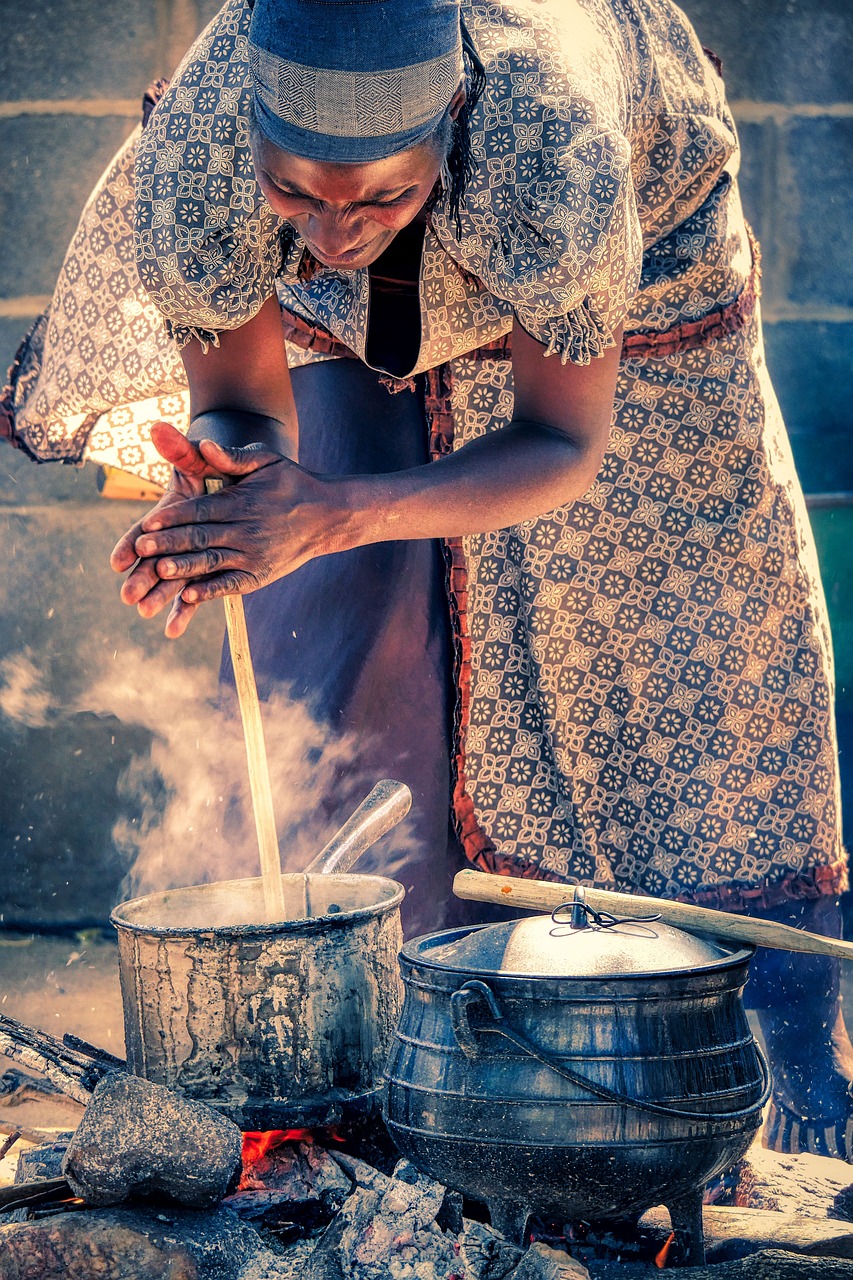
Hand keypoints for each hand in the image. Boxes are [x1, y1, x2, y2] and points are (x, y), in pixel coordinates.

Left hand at [110, 420, 346, 637]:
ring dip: (184, 568)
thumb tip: (204, 443)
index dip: (172, 518)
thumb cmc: (291, 482)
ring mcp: (253, 556)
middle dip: (168, 544)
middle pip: (200, 537)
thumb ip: (231, 457)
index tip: (147, 524)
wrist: (328, 515)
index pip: (200, 510)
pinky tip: (188, 596)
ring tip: (159, 572)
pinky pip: (231, 585)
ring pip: (211, 562)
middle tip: (140, 549)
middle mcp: (246, 531)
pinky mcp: (259, 575)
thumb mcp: (265, 461)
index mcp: (241, 502)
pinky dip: (210, 591)